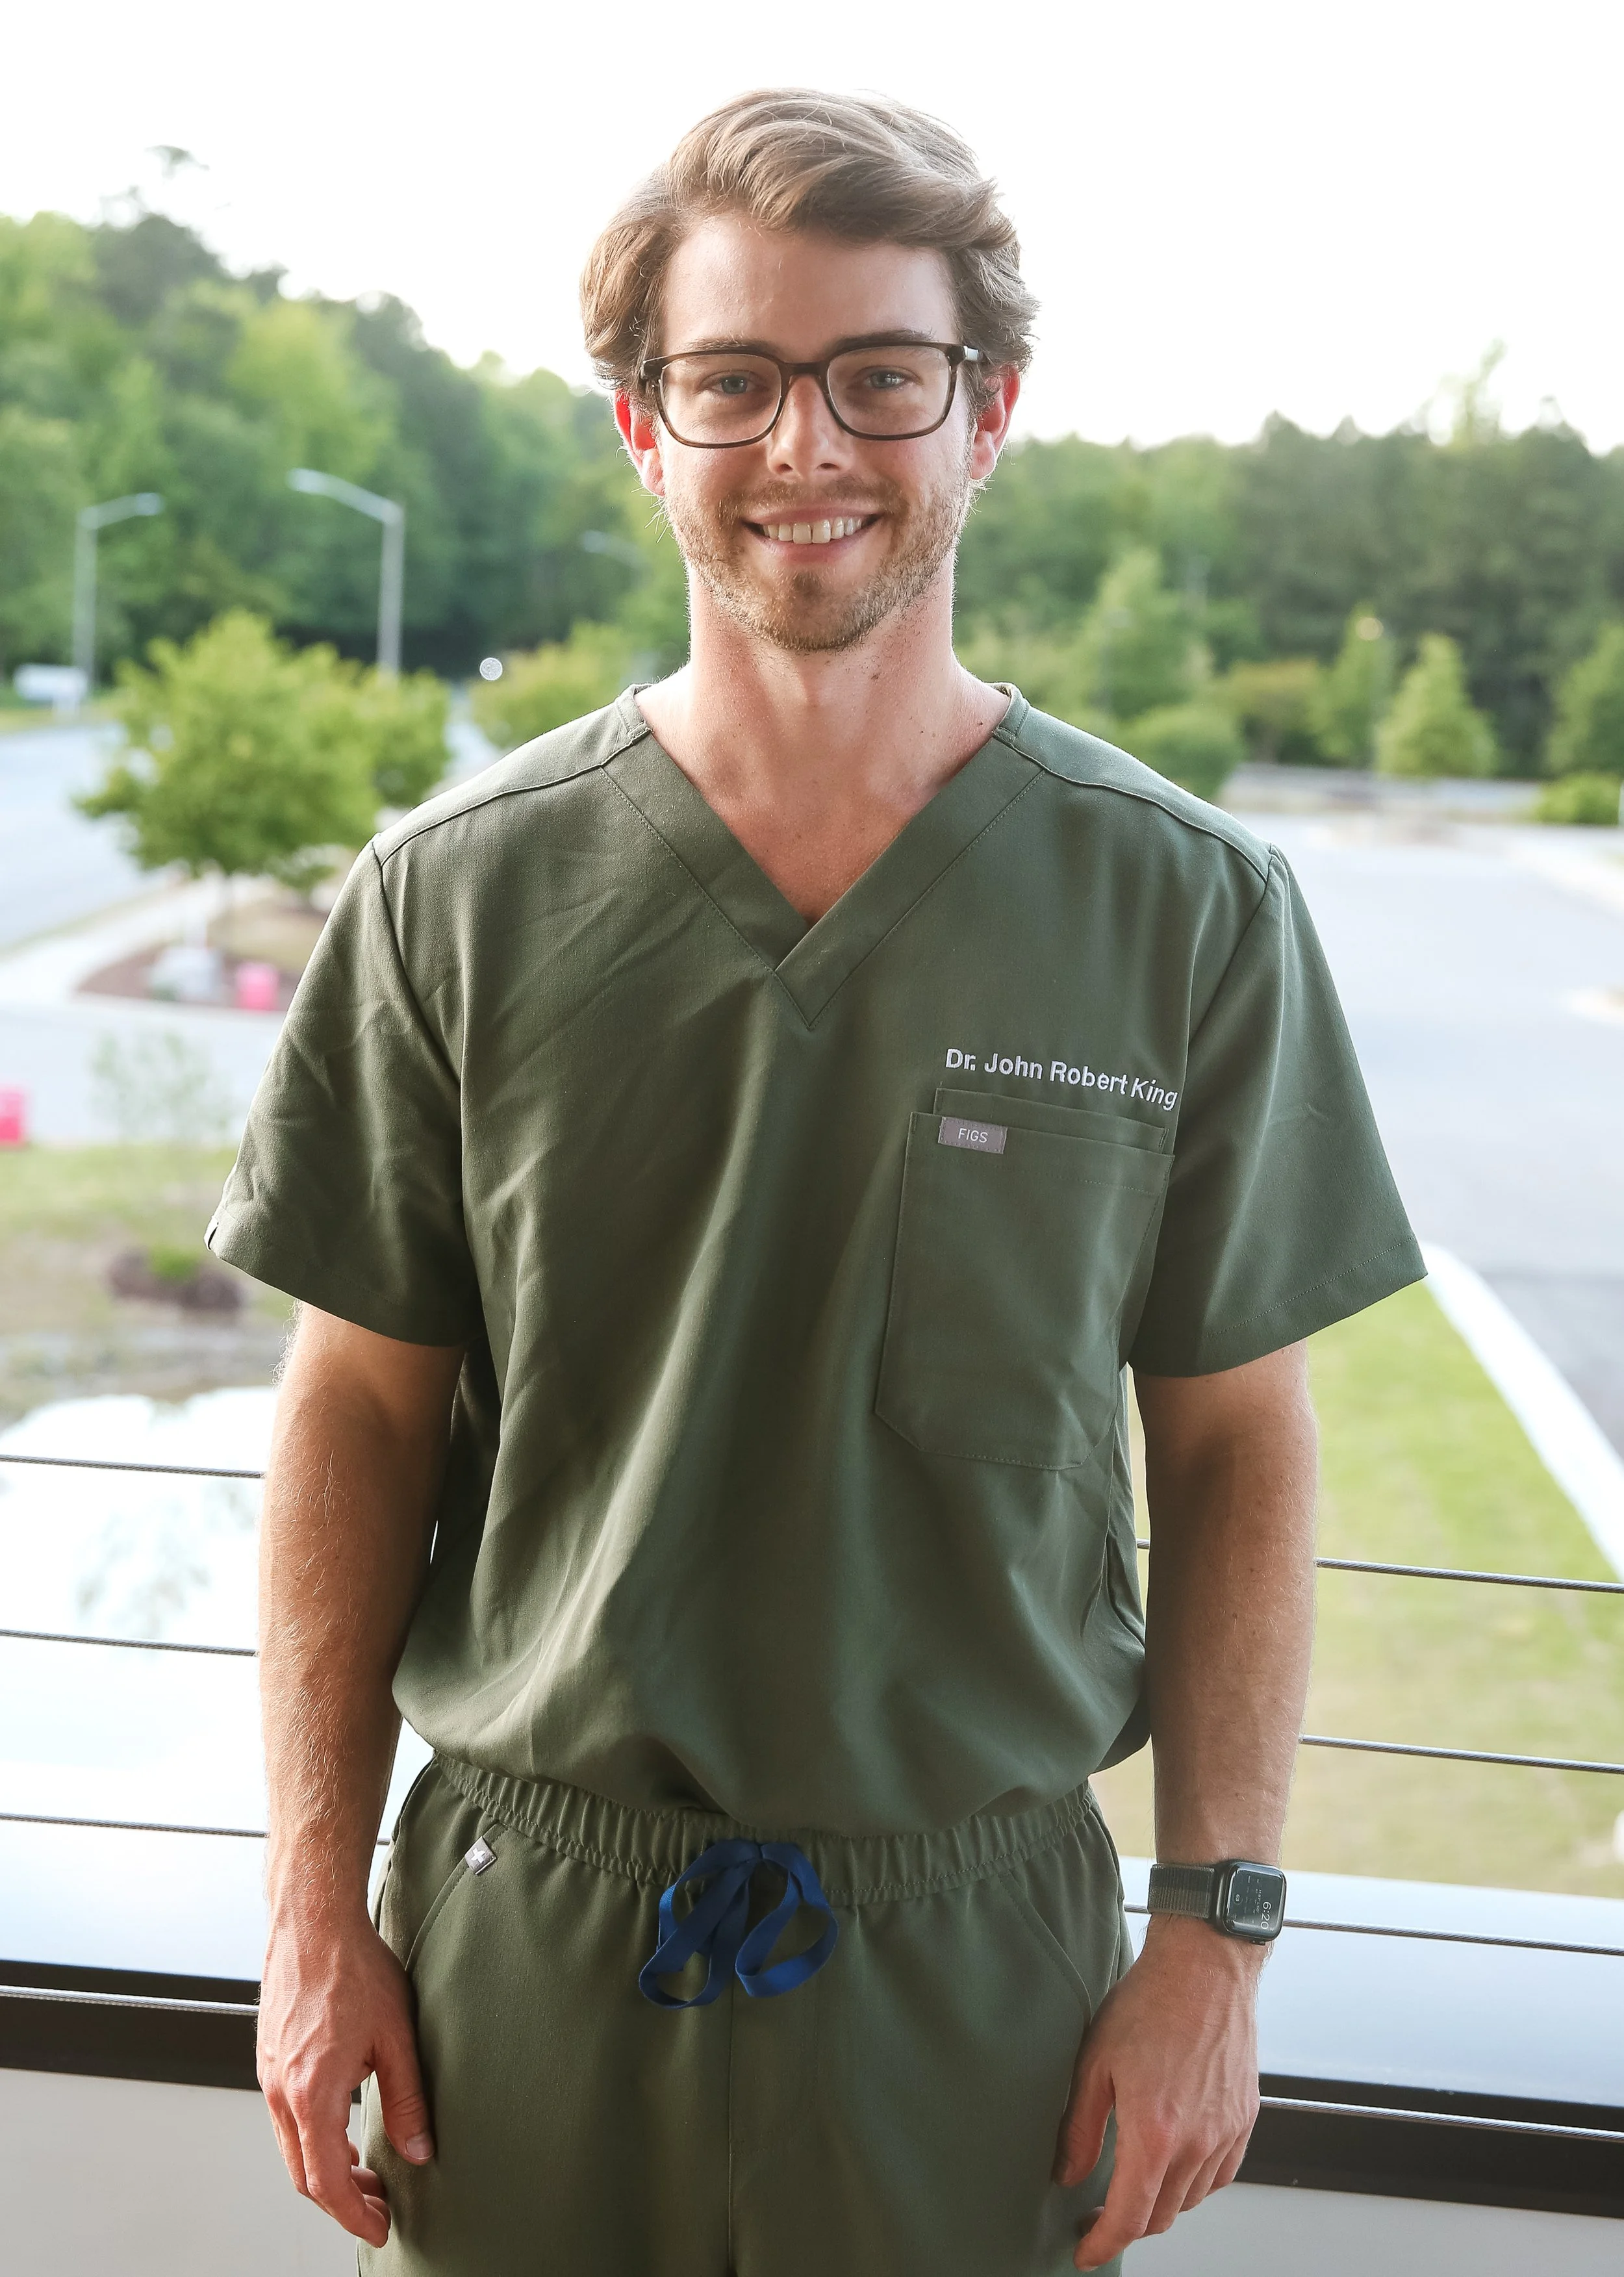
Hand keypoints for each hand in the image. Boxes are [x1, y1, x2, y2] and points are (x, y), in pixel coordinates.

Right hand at [258, 1910, 433, 2245]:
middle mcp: (282, 2091)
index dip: (353, 2213)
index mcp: (312, 2092)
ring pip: (293, 2149)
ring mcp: (272, 2076)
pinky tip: (342, 2133)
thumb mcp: (396, 2037)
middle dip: (342, 2201)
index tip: (379, 2227)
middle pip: (304, 2175)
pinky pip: (287, 2120)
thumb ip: (408, 2100)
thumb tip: (419, 2150)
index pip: (325, 2181)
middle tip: (379, 2208)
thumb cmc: (352, 1968)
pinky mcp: (272, 2060)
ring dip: (327, 2172)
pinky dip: (313, 2141)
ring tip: (367, 2177)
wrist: (312, 1922)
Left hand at [1055, 1915, 1261, 2269]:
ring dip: (1161, 2203)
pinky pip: (1220, 2175)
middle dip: (1128, 2225)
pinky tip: (1174, 2162)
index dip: (1103, 2243)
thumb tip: (1069, 2173)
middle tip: (1099, 2214)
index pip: (1130, 2217)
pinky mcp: (1244, 2119)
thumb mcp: (1095, 2062)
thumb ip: (1082, 2128)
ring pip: (1191, 2199)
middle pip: (1162, 2216)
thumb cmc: (1150, 2004)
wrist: (1204, 1968)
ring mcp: (1225, 2132)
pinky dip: (1194, 2183)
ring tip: (1134, 2182)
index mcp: (1155, 2132)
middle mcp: (1196, 2141)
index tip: (1086, 2251)